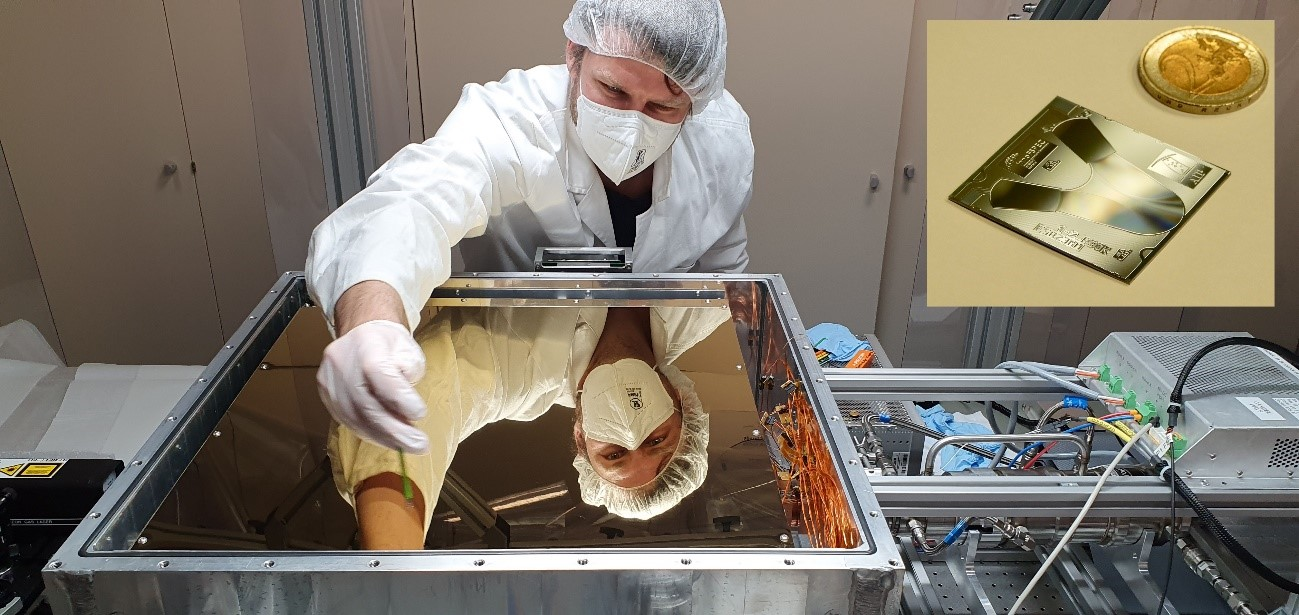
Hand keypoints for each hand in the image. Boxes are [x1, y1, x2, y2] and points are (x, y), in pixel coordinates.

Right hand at [317, 320, 429, 452]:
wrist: (360, 333)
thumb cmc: (389, 343)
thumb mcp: (409, 350)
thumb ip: (409, 375)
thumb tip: (407, 413)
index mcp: (366, 345)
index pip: (380, 375)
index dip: (400, 399)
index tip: (421, 414)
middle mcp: (342, 364)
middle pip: (367, 405)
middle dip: (396, 431)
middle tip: (420, 445)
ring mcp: (330, 381)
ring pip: (356, 418)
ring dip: (384, 438)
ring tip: (408, 446)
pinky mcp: (326, 395)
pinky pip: (348, 421)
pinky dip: (371, 433)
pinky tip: (388, 440)